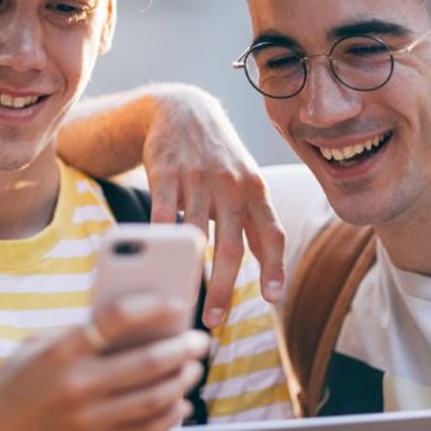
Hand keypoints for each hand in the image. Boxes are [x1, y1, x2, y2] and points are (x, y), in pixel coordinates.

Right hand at [0, 295, 210, 430]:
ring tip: (192, 368)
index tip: (175, 302)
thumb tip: (134, 320)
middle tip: (200, 340)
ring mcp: (87, 419)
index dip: (152, 305)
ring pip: (153, 399)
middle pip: (146, 363)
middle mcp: (76, 385)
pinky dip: (170, 418)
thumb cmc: (10, 387)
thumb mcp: (35, 346)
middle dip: (183, 348)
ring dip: (181, 381)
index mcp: (59, 351)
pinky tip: (179, 404)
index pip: (115, 317)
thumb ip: (79, 332)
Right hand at [140, 85, 285, 324]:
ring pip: (195, 236)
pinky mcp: (166, 171)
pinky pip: (161, 214)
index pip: (272, 233)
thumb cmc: (218, 158)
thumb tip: (268, 273)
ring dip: (189, 273)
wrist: (183, 110)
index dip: (274, 267)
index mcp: (256, 190)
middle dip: (225, 287)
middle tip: (215, 319)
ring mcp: (198, 177)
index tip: (271, 298)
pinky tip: (155, 262)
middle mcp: (231, 184)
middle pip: (231, 245)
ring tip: (182, 298)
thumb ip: (253, 222)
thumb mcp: (245, 182)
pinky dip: (159, 241)